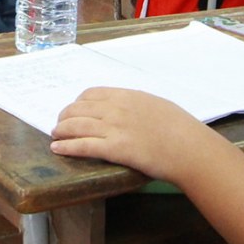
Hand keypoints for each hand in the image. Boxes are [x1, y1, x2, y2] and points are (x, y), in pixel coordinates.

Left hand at [49, 87, 221, 179]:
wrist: (189, 147)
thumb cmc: (180, 129)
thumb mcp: (156, 106)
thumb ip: (137, 106)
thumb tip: (127, 110)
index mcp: (127, 96)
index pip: (92, 94)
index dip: (78, 103)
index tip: (73, 110)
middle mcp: (117, 109)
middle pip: (79, 109)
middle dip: (65, 116)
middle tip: (59, 124)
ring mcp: (114, 128)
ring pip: (76, 126)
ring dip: (61, 130)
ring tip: (54, 136)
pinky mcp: (115, 149)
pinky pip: (83, 145)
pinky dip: (67, 146)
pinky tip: (58, 149)